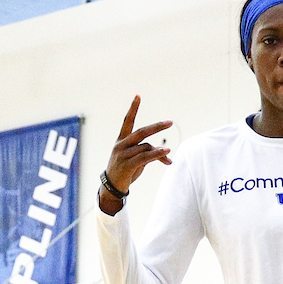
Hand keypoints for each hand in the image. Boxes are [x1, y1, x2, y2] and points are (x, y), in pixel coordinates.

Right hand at [99, 96, 172, 212]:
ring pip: (145, 147)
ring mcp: (123, 155)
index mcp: (121, 140)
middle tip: (170, 122)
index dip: (133, 108)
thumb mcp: (136, 160)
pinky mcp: (127, 165)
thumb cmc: (125, 172)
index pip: (127, 121)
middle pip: (142, 132)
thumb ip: (149, 153)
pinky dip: (156, 155)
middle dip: (157, 127)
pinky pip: (145, 157)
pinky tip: (166, 152)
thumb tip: (167, 154)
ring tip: (169, 150)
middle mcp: (121, 145)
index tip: (138, 95)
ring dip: (159, 151)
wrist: (112, 188)